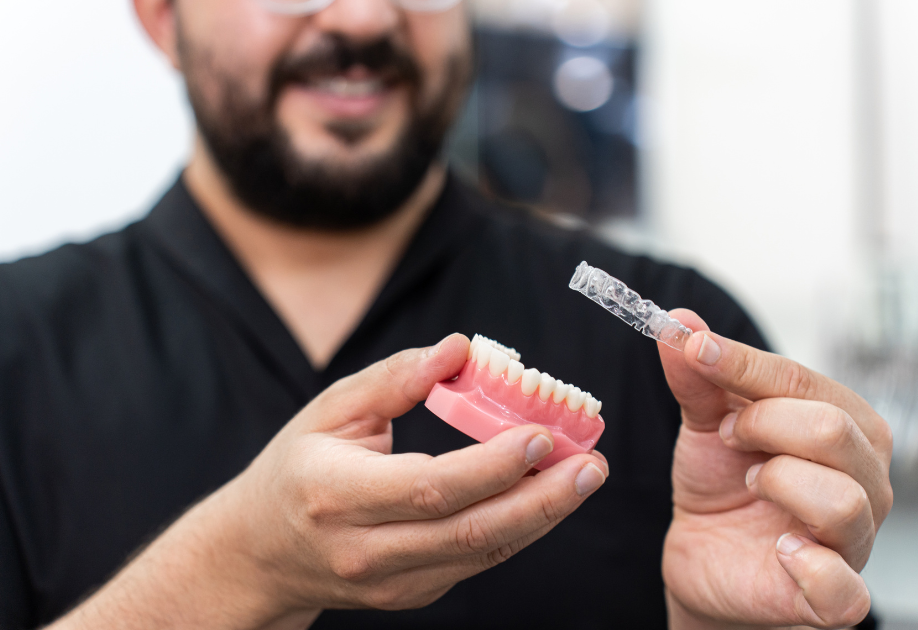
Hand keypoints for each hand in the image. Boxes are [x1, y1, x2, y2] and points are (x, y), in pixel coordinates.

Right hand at [53, 334, 607, 629]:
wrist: (262, 552)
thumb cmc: (296, 469)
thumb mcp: (330, 409)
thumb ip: (395, 378)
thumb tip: (460, 348)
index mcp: (337, 495)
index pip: (429, 488)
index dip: (492, 466)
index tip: (543, 434)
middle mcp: (366, 550)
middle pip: (470, 532)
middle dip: (541, 500)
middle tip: (591, 465)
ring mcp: (391, 582)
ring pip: (482, 555)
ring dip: (541, 516)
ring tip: (584, 478)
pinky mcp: (411, 595)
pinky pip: (475, 562)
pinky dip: (516, 530)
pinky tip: (545, 497)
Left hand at [659, 311, 892, 629]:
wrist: (705, 554)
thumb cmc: (722, 483)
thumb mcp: (705, 423)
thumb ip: (698, 376)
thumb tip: (680, 322)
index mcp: (844, 423)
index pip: (802, 380)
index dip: (742, 364)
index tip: (693, 350)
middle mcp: (865, 477)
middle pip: (831, 430)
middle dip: (760, 424)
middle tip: (727, 437)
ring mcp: (855, 539)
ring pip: (841, 498)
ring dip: (777, 482)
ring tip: (749, 483)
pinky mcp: (832, 596)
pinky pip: (843, 588)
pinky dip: (809, 568)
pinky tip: (779, 550)